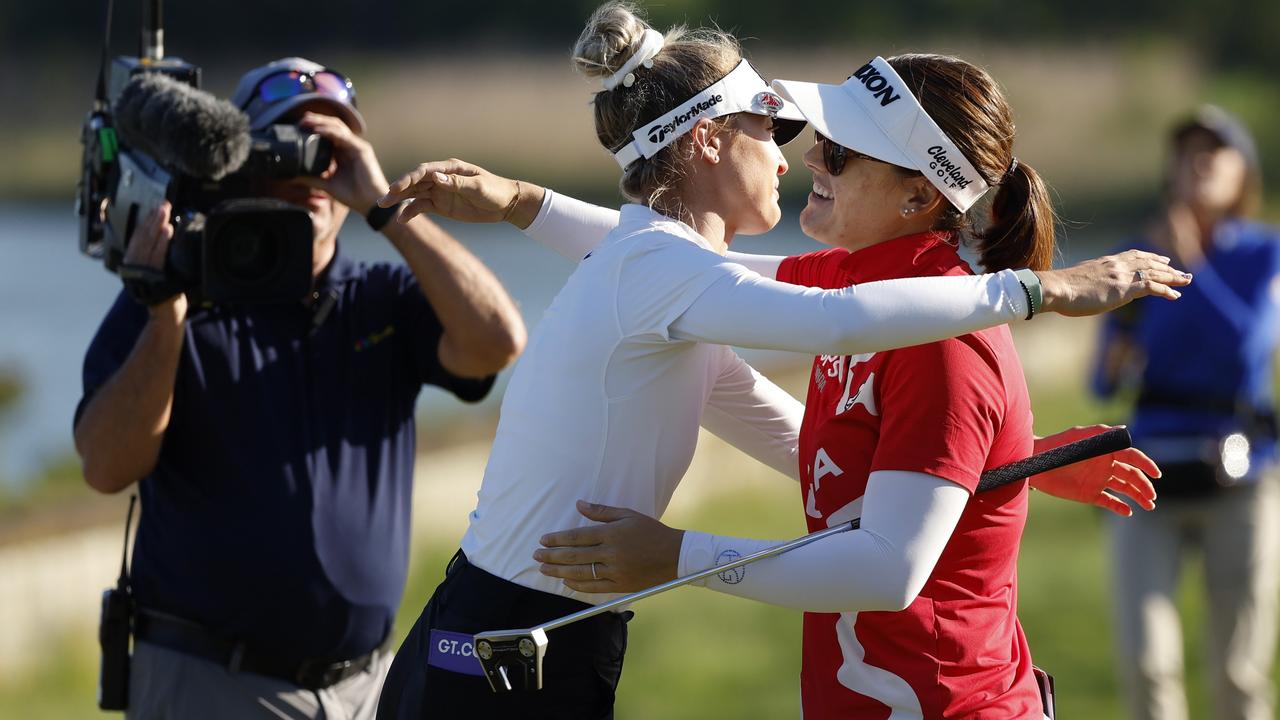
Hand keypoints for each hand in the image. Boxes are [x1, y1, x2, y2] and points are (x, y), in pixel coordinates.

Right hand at [122, 201, 185, 319]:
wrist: (166, 314)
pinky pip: (157, 257)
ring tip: (164, 213)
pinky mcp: (152, 279)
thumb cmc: (164, 291)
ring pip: (148, 245)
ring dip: (157, 226)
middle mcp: (133, 268)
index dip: (144, 222)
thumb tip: (164, 230)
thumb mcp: (155, 271)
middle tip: (162, 205)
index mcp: (132, 264)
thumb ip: (154, 254)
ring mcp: (141, 274)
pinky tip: (168, 231)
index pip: (136, 238)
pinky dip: (162, 242)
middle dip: (152, 219)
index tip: (153, 208)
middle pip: (141, 238)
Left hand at [296, 111, 387, 213]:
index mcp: (343, 153)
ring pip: (337, 127)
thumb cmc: (353, 195)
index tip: (299, 127)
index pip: (328, 134)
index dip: (314, 128)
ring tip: (307, 121)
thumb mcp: (327, 185)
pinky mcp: (362, 149)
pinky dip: (329, 131)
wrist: (370, 204)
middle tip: (301, 120)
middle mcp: (350, 146)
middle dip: (316, 120)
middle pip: (332, 126)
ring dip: (321, 122)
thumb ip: (311, 178)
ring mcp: (356, 146)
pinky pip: (343, 136)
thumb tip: (293, 176)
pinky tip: (318, 130)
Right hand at [377, 159, 542, 227]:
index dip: (408, 179)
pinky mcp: (441, 205)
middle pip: (414, 182)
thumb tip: (435, 177)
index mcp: (449, 169)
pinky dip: (411, 212)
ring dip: (399, 200)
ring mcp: (440, 191)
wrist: (506, 205)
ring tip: (383, 207)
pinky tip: (401, 220)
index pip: (424, 171)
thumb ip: (456, 183)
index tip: (396, 188)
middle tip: (382, 200)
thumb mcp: (478, 188)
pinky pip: (422, 207)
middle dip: (398, 190)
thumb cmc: (495, 191)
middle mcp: (441, 178)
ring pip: (414, 194)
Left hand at [534, 500, 683, 593]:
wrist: (675, 556)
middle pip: (575, 556)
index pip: (578, 536)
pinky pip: (594, 588)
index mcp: (612, 534)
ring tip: (544, 569)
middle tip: (536, 555)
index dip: (558, 539)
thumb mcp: (628, 515)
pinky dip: (578, 585)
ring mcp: (616, 571)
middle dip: (552, 556)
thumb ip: (601, 511)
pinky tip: (566, 581)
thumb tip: (579, 504)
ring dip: (559, 571)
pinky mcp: (621, 585)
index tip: (543, 539)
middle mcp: (612, 553)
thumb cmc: (651, 531)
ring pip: (581, 572)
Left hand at [1028, 424, 1159, 515]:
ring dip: (1138, 496)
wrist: (1036, 464)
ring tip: (1148, 505)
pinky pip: (1110, 502)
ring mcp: (1099, 480)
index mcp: (1107, 451)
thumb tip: (1124, 430)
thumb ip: (1101, 434)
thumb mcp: (1078, 437)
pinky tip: (1128, 511)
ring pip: (1125, 489)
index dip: (1146, 465)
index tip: (1157, 474)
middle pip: (1132, 476)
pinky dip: (1120, 507)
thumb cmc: (1057, 446)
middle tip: (1152, 497)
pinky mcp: (1090, 494)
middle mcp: (1107, 465)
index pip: (1133, 457)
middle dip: (1144, 486)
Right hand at [1038, 250, 1190, 316]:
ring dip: (1173, 277)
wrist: (1057, 288)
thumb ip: (1089, 280)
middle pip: (1148, 263)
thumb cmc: (1061, 288)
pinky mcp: (1124, 288)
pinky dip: (1165, 290)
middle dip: (1168, 268)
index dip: (1151, 258)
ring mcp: (1122, 276)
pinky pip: (1151, 287)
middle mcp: (1117, 265)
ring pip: (1155, 273)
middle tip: (1182, 272)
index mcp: (1106, 262)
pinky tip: (1175, 295)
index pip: (1134, 256)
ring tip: (1186, 281)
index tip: (1162, 260)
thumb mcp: (1078, 279)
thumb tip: (1087, 287)